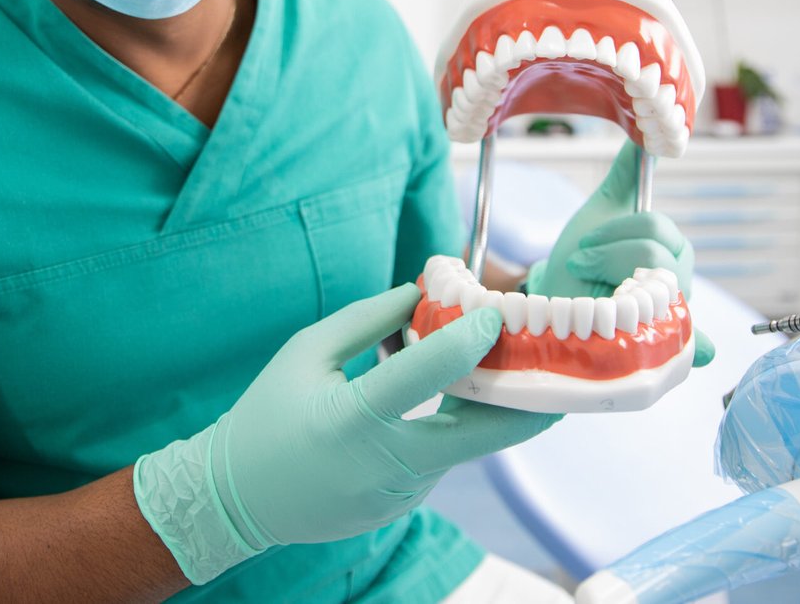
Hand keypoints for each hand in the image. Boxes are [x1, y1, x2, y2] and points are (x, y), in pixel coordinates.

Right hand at [134, 284, 557, 583]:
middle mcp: (384, 463)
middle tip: (560, 374)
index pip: (423, 376)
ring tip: (510, 367)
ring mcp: (398, 494)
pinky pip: (439, 459)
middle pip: (478, 436)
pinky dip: (452, 428)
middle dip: (528, 406)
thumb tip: (424, 292)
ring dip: (488, 409)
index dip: (466, 342)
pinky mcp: (404, 506)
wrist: (239, 500)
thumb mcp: (307, 353)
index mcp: (351, 418)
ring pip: (462, 446)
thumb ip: (369, 320)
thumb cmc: (267, 415)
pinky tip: (454, 399)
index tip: (496, 314)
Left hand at [526, 139, 714, 366]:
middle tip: (582, 260)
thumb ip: (626, 179)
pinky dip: (699, 346)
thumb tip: (645, 141)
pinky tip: (705, 352)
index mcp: (669, 254)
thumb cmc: (581, 260)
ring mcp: (673, 319)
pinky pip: (688, 341)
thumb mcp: (601, 214)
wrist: (557, 303)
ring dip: (609, 274)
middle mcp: (677, 287)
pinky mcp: (663, 349)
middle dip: (611, 249)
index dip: (621, 230)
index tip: (587, 242)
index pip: (661, 230)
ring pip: (656, 280)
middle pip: (658, 252)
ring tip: (587, 283)